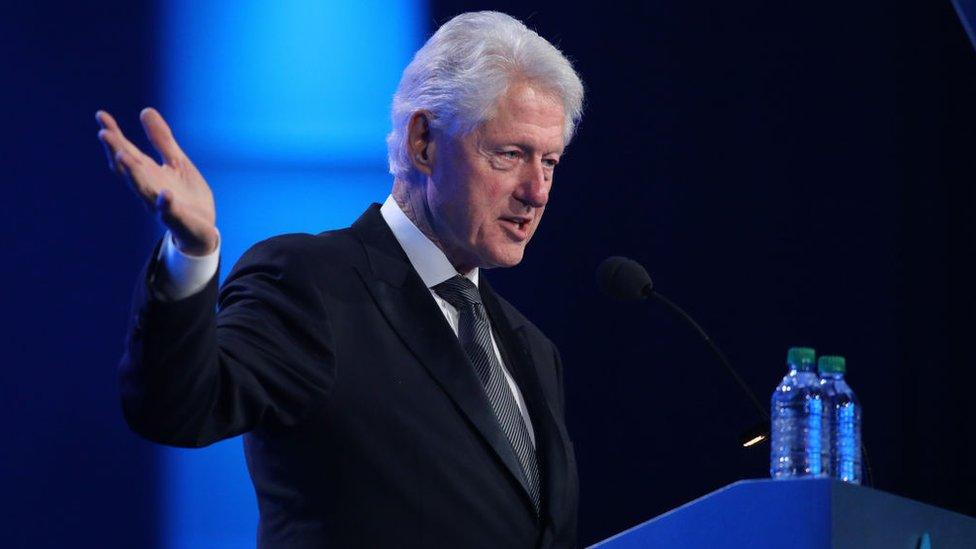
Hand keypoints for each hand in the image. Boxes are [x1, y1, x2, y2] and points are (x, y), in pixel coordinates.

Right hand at [96, 108, 217, 255]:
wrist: (202, 228)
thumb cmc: (186, 195)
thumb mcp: (177, 161)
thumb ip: (161, 139)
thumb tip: (146, 110)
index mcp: (148, 173)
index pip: (126, 151)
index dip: (114, 134)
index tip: (101, 115)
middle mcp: (148, 187)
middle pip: (128, 168)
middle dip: (116, 151)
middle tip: (103, 133)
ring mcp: (160, 204)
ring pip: (142, 189)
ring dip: (132, 173)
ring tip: (122, 155)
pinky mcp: (177, 218)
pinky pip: (169, 211)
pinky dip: (165, 203)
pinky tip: (165, 193)